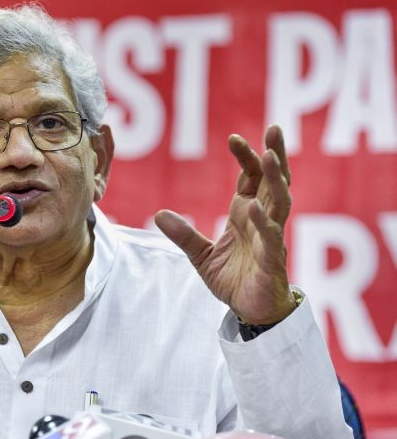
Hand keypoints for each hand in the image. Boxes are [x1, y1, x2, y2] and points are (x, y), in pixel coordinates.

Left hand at [154, 125, 296, 324]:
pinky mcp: (272, 259)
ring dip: (276, 179)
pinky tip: (255, 207)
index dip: (246, 157)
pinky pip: (271, 236)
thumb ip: (184, 235)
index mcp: (247, 215)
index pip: (251, 178)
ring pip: (280, 202)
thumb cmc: (233, 280)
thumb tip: (159, 214)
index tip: (233, 138)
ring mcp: (271, 238)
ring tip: (270, 155)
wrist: (250, 311)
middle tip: (275, 128)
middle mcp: (263, 221)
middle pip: (274, 181)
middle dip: (275, 154)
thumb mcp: (201, 256)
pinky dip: (264, 221)